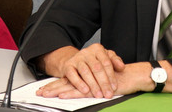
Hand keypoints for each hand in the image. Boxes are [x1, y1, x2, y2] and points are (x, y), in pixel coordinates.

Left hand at [36, 61, 155, 98]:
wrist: (131, 76)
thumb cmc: (119, 79)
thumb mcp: (102, 81)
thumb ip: (93, 82)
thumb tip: (83, 89)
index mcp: (86, 76)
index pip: (68, 80)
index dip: (56, 85)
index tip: (44, 89)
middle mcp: (86, 77)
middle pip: (65, 83)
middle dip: (51, 88)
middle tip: (39, 93)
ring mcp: (90, 81)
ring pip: (70, 86)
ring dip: (57, 91)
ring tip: (45, 95)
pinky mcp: (95, 86)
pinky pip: (80, 90)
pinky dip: (71, 93)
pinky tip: (62, 96)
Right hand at [38, 44, 124, 98]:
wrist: (74, 60)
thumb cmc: (93, 61)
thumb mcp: (105, 57)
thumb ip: (115, 61)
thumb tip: (122, 67)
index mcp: (97, 49)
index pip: (106, 62)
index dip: (111, 76)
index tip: (114, 87)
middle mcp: (86, 52)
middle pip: (96, 68)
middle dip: (103, 83)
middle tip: (108, 94)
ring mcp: (77, 58)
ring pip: (85, 71)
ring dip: (93, 84)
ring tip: (98, 94)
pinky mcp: (68, 66)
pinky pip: (72, 75)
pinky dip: (79, 83)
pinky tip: (85, 90)